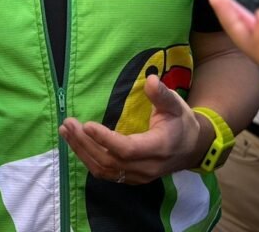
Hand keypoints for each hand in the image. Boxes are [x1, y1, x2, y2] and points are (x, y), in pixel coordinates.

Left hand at [59, 75, 203, 183]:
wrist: (192, 148)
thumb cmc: (181, 122)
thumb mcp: (176, 104)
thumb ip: (162, 94)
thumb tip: (150, 80)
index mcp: (158, 147)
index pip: (127, 150)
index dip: (105, 139)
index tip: (86, 124)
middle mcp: (146, 167)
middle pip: (110, 161)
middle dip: (85, 143)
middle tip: (69, 124)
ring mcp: (138, 176)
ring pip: (104, 170)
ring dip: (82, 152)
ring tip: (66, 132)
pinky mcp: (130, 178)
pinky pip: (106, 174)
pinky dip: (88, 160)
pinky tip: (76, 145)